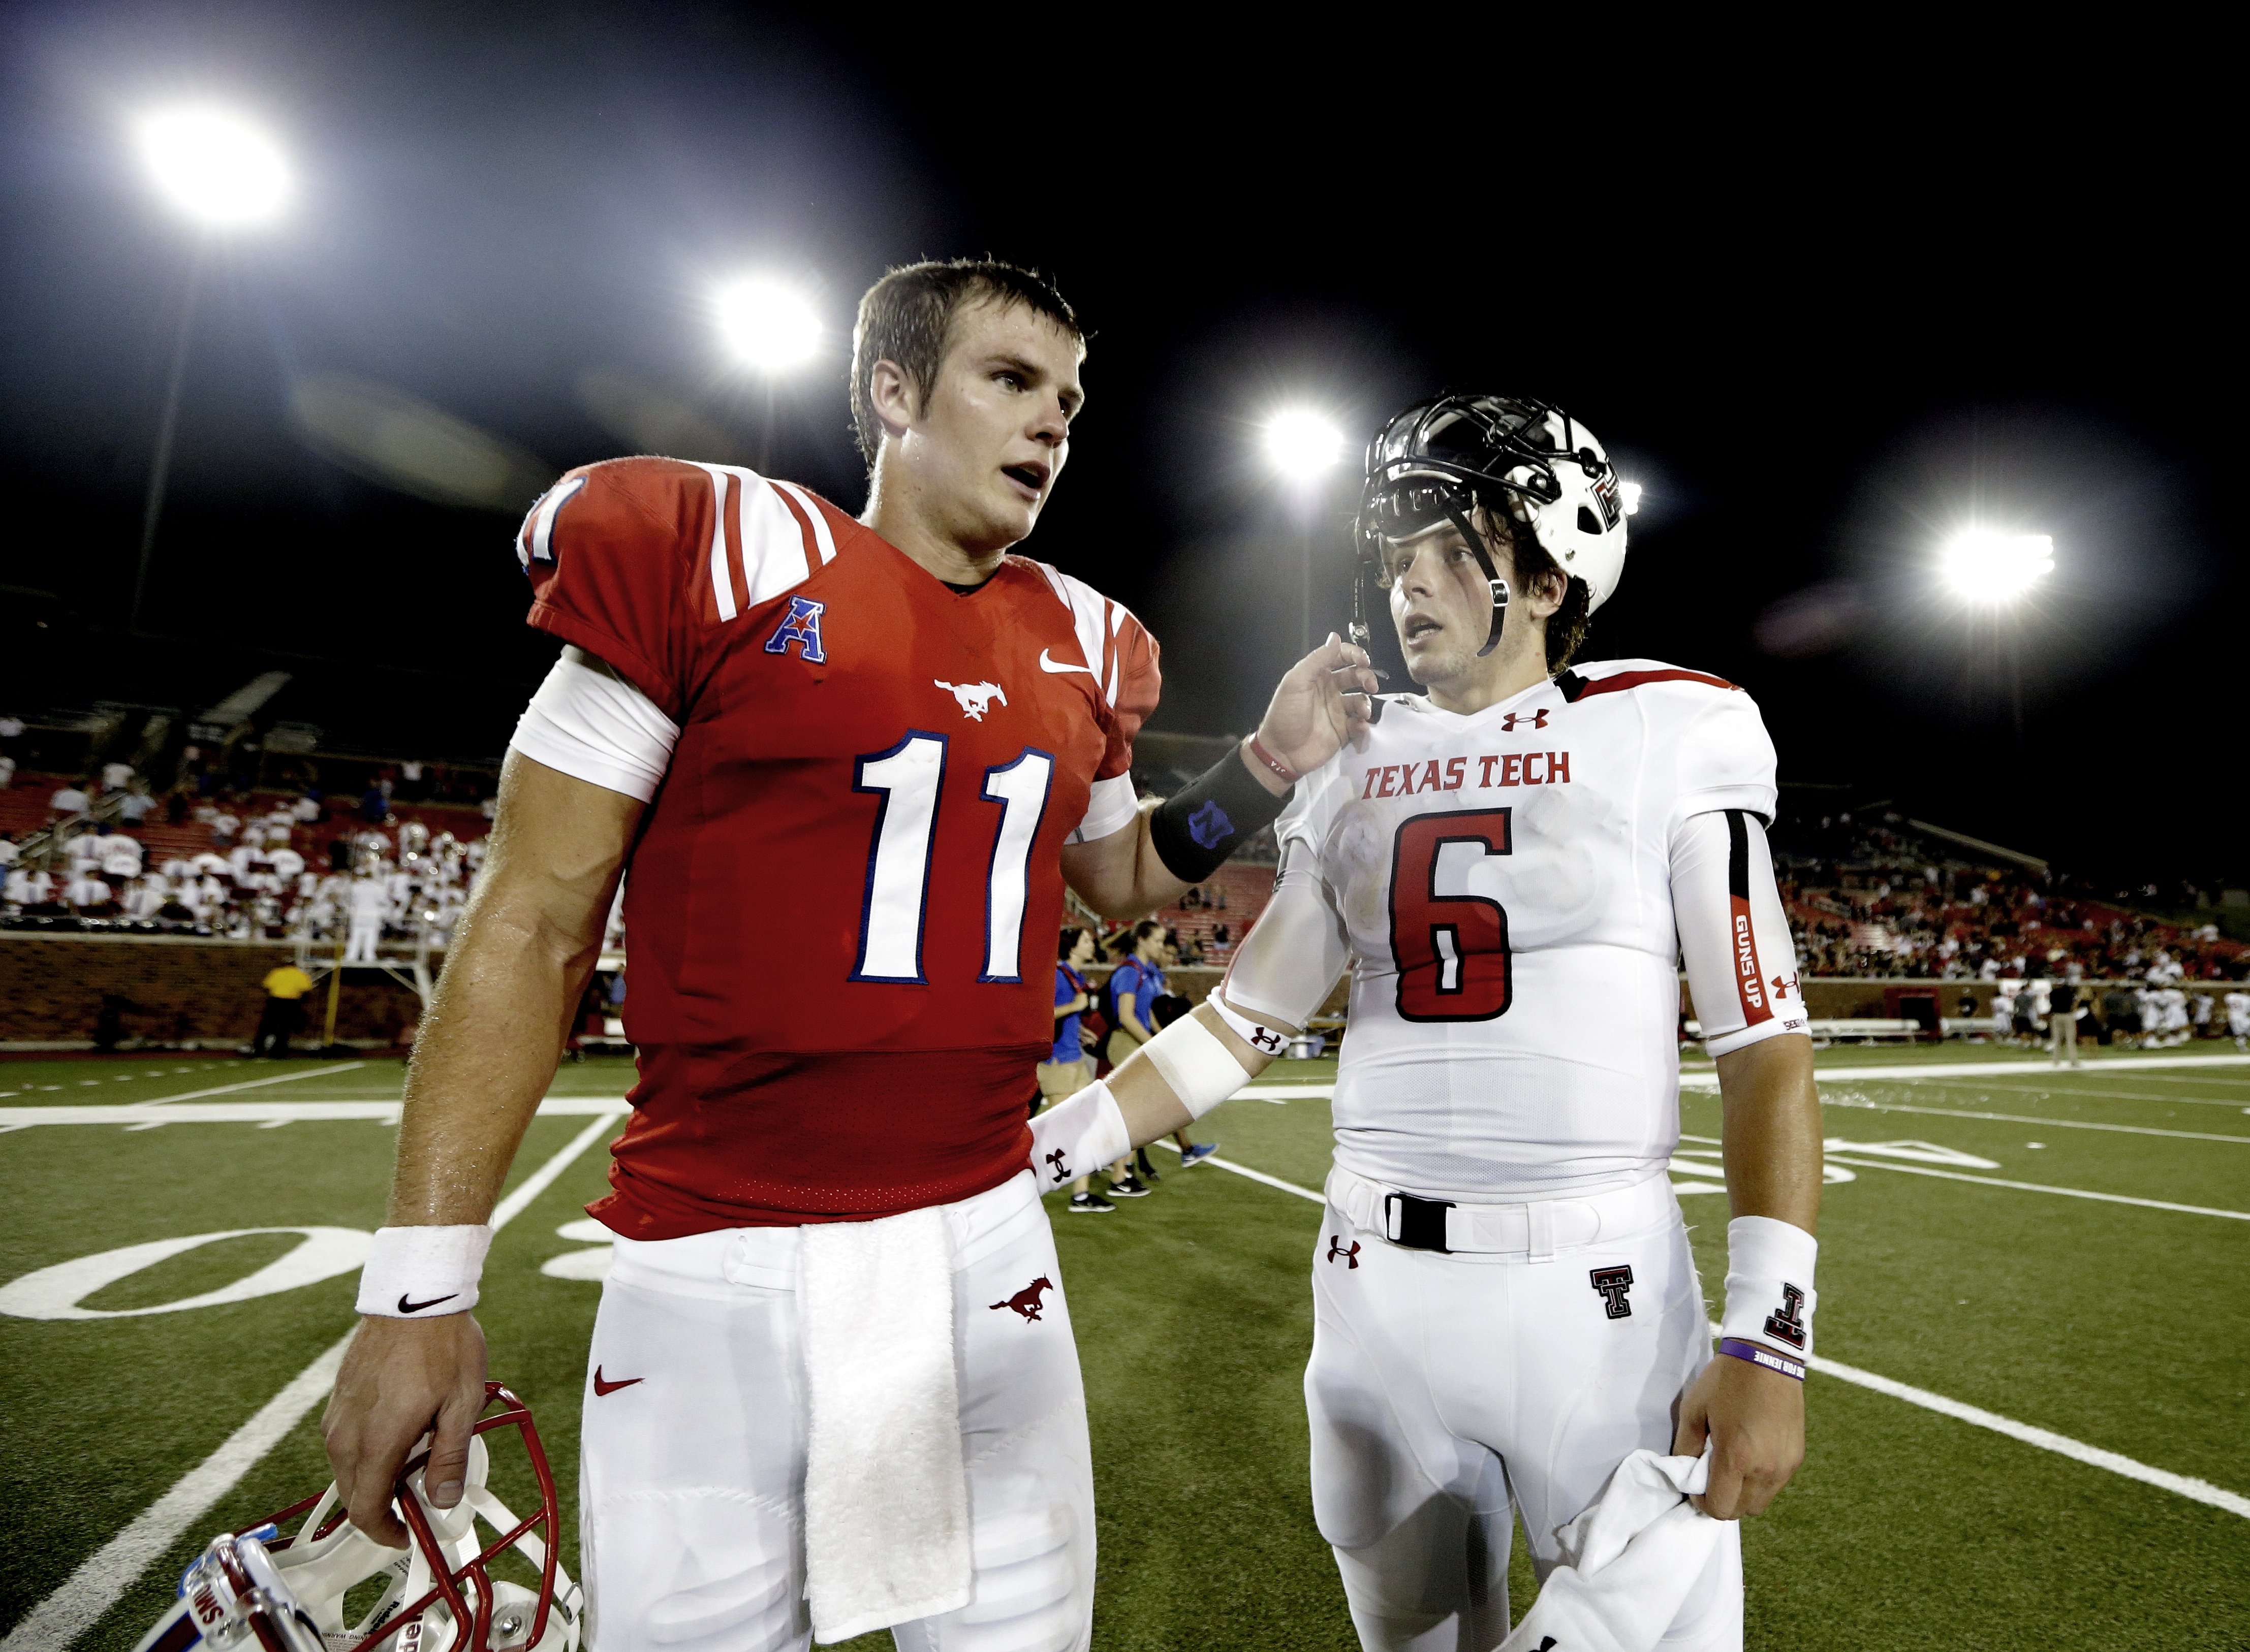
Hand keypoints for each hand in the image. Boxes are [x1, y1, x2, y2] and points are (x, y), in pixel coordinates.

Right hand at [322, 1312, 489, 1545]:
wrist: (414, 1294)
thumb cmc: (443, 1345)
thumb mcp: (462, 1404)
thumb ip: (449, 1458)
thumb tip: (441, 1501)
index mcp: (376, 1441)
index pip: (365, 1510)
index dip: (385, 1532)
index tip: (409, 1534)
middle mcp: (346, 1434)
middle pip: (354, 1494)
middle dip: (385, 1506)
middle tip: (422, 1497)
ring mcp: (337, 1416)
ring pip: (348, 1469)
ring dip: (377, 1477)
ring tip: (419, 1459)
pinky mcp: (337, 1400)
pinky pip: (346, 1442)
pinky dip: (369, 1452)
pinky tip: (401, 1434)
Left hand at [1250, 633, 1381, 786]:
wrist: (1282, 752)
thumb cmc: (1286, 714)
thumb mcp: (1296, 682)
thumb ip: (1316, 659)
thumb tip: (1335, 637)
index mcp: (1317, 676)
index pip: (1341, 657)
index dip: (1354, 655)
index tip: (1364, 660)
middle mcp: (1329, 690)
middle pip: (1355, 676)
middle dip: (1366, 677)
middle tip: (1371, 685)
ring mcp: (1337, 711)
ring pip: (1361, 700)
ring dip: (1366, 703)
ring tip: (1362, 711)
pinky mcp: (1343, 730)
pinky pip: (1359, 723)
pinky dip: (1363, 723)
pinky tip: (1359, 726)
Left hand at [1671, 1350, 1803, 1519]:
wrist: (1767, 1357)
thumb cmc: (1725, 1381)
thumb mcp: (1693, 1410)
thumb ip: (1685, 1448)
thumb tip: (1683, 1473)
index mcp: (1737, 1458)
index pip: (1720, 1508)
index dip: (1702, 1503)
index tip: (1695, 1485)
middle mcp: (1765, 1469)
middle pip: (1741, 1512)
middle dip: (1721, 1501)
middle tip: (1710, 1476)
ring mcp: (1785, 1466)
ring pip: (1760, 1503)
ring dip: (1742, 1495)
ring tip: (1731, 1467)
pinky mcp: (1797, 1458)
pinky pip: (1775, 1486)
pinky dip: (1760, 1482)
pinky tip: (1750, 1456)